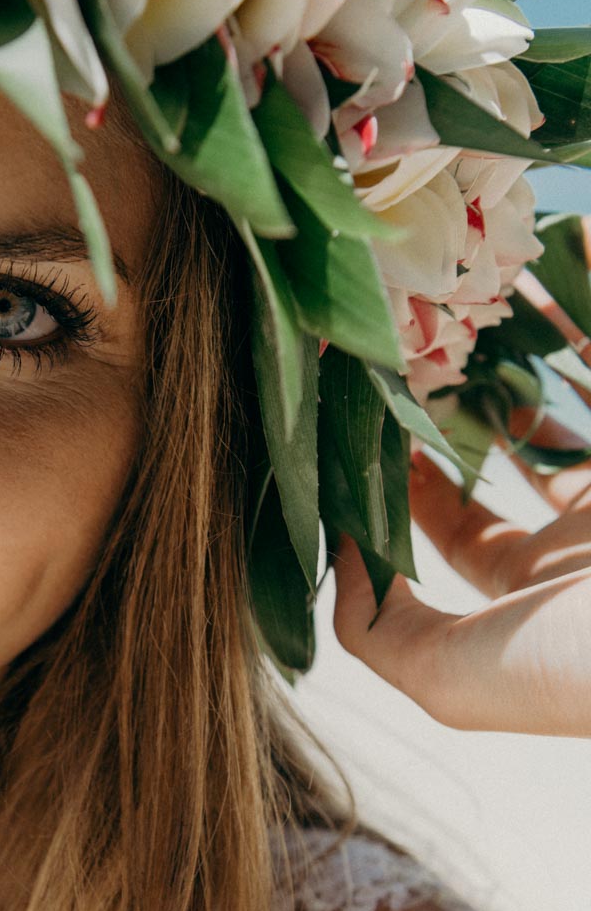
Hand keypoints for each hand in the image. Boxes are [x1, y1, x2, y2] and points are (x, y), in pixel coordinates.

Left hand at [331, 230, 590, 738]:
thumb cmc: (580, 666)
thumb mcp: (454, 680)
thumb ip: (378, 631)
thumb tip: (343, 553)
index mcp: (542, 589)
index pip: (463, 529)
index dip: (410, 477)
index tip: (364, 418)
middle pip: (526, 446)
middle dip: (472, 392)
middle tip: (417, 332)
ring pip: (583, 385)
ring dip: (537, 334)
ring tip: (482, 276)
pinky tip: (575, 230)